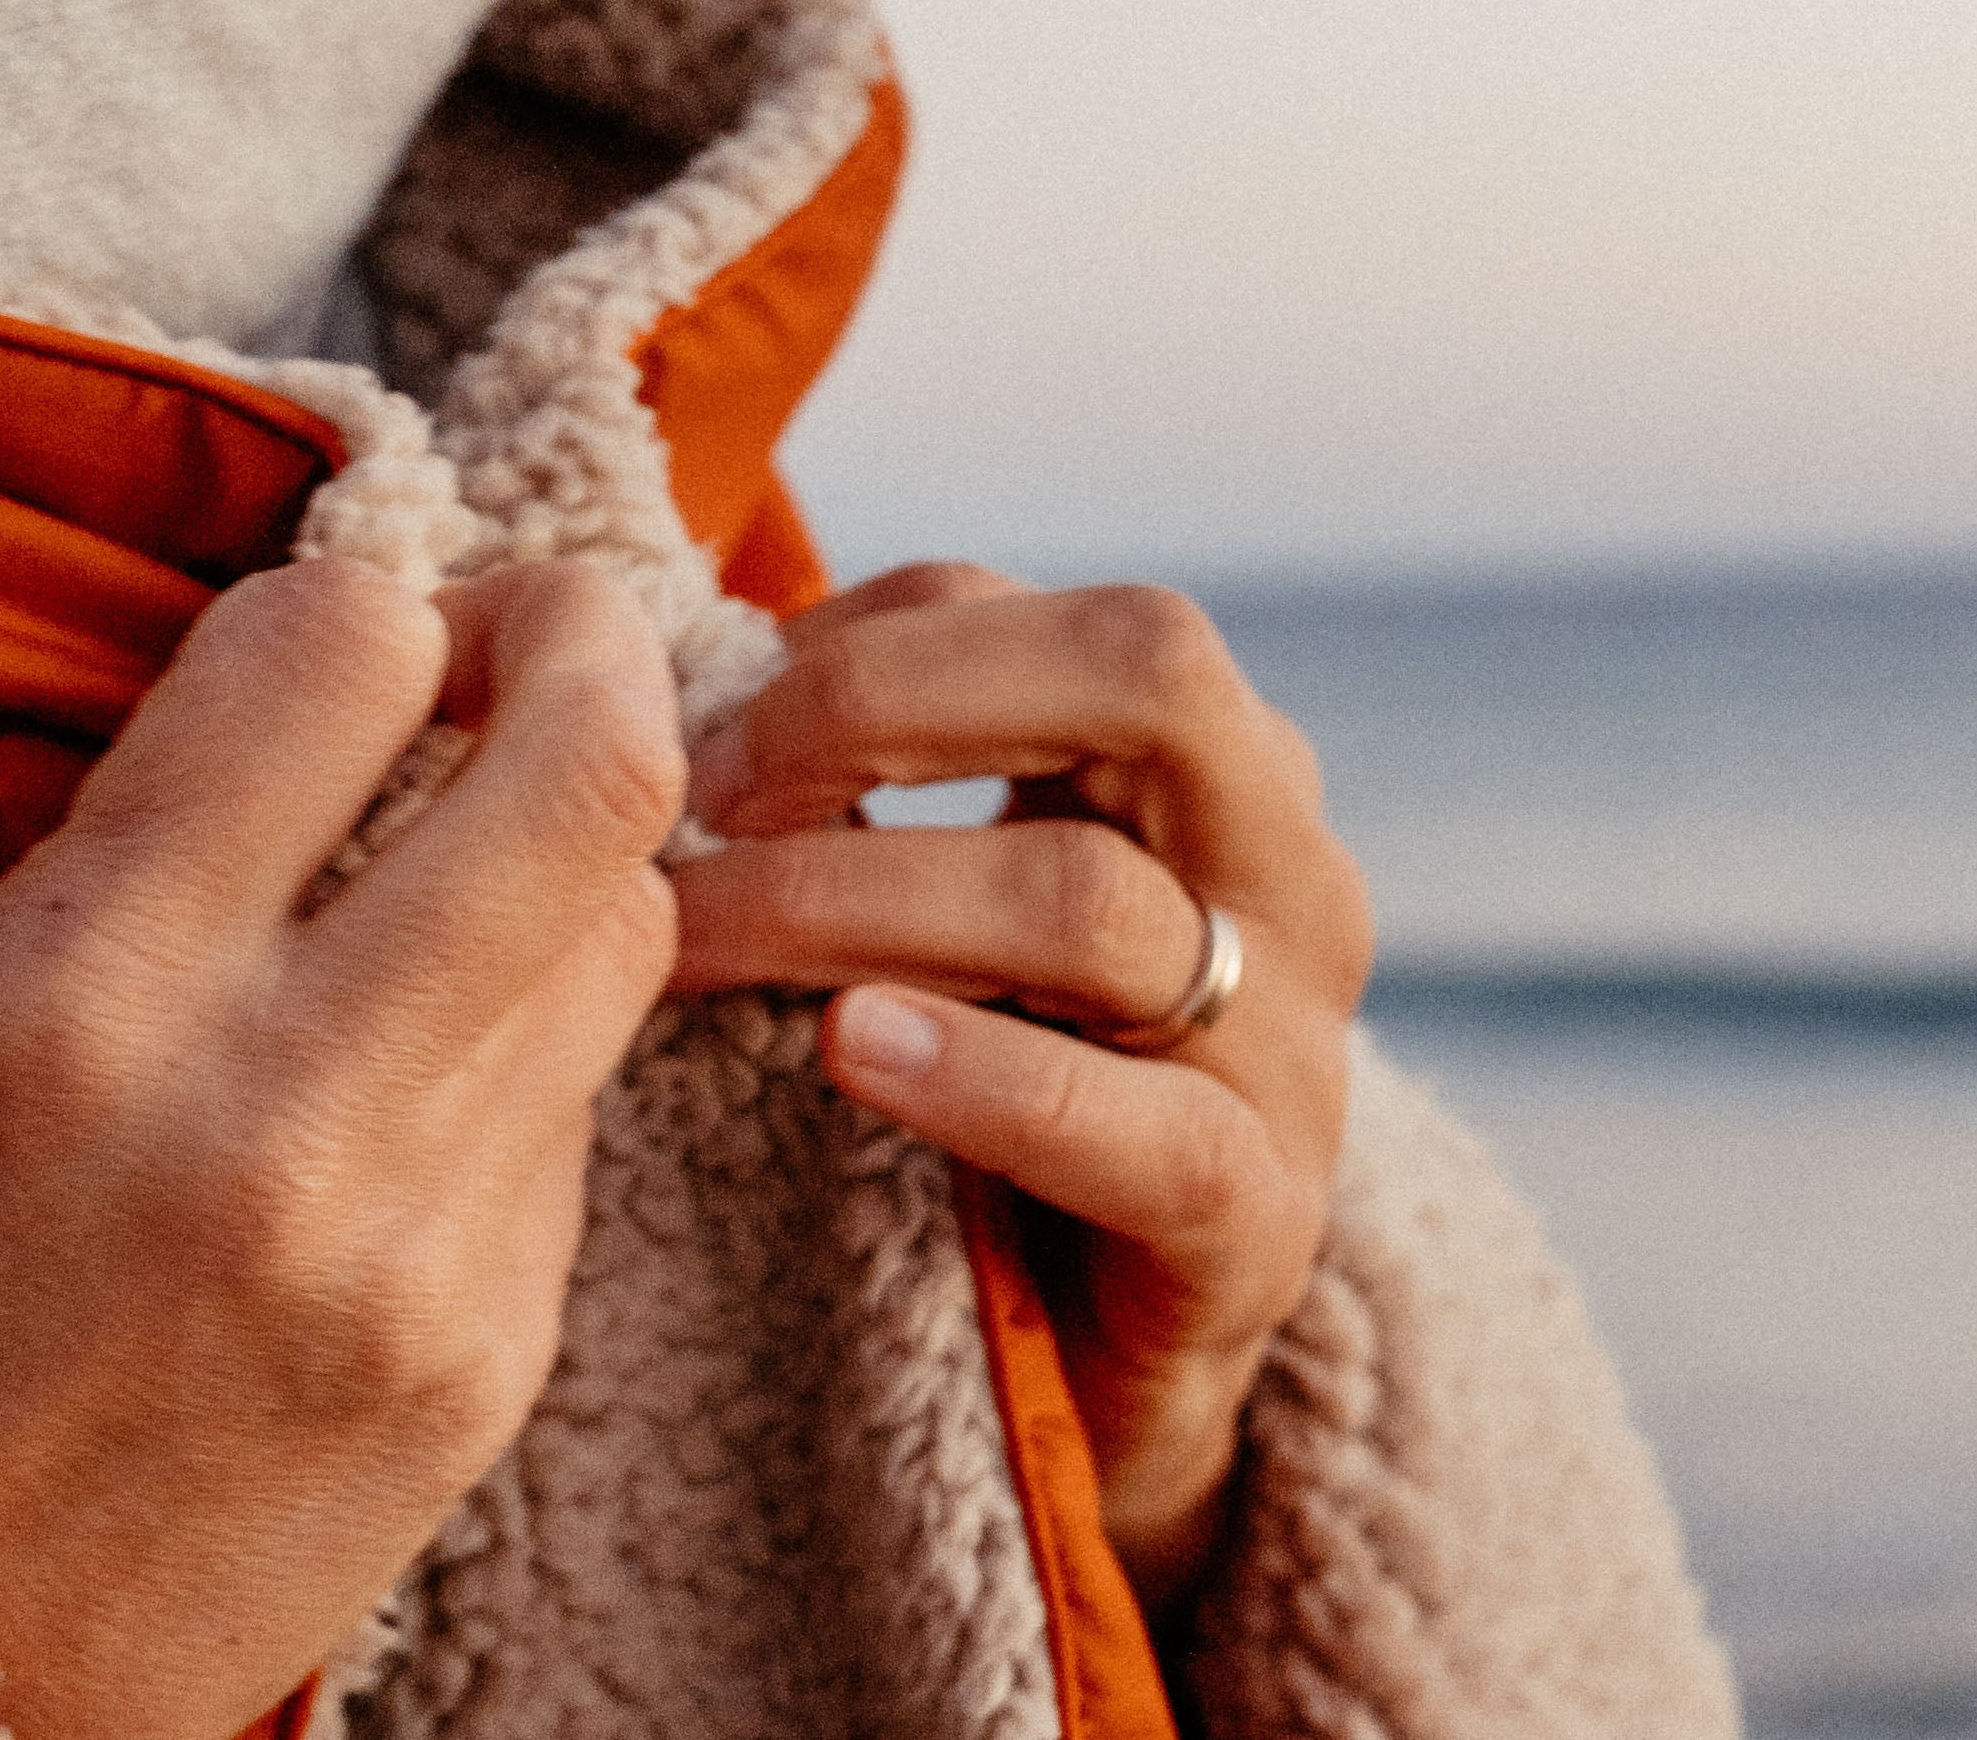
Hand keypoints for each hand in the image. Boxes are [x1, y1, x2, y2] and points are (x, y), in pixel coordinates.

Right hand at [0, 556, 685, 1739]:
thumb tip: (348, 662)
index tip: (364, 631)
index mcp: (86, 990)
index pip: (344, 647)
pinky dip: (520, 1046)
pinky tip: (415, 1077)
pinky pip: (576, 1110)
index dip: (374, 593)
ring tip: (465, 870)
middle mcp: (279, 1110)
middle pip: (594, 766)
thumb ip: (150, 829)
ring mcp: (417, 1254)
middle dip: (588, 636)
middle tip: (530, 640)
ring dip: (565, 852)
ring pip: (628, 922)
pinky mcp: (491, 1362)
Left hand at [669, 564, 1373, 1611]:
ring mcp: (1294, 1043)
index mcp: (1220, 759)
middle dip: (890, 699)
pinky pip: (1147, 1134)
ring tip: (698, 934)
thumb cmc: (1002, 1066)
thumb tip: (682, 667)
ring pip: (1089, 903)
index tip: (706, 709)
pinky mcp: (1263, 1219)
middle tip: (707, 786)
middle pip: (1142, 673)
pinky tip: (852, 1047)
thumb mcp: (964, 885)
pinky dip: (984, 1076)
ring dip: (855, 898)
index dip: (873, 632)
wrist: (1099, 1363)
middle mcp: (1287, 865)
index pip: (1061, 613)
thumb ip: (888, 767)